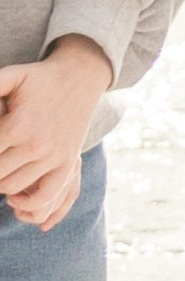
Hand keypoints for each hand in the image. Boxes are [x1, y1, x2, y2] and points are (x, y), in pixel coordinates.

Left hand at [0, 37, 111, 232]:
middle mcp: (35, 145)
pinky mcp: (68, 164)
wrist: (80, 77)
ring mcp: (54, 157)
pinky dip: (28, 203)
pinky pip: (46, 197)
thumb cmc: (39, 78)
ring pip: (12, 186)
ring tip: (1, 169)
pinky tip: (15, 196)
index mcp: (16, 126)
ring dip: (1, 182)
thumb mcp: (11, 76)